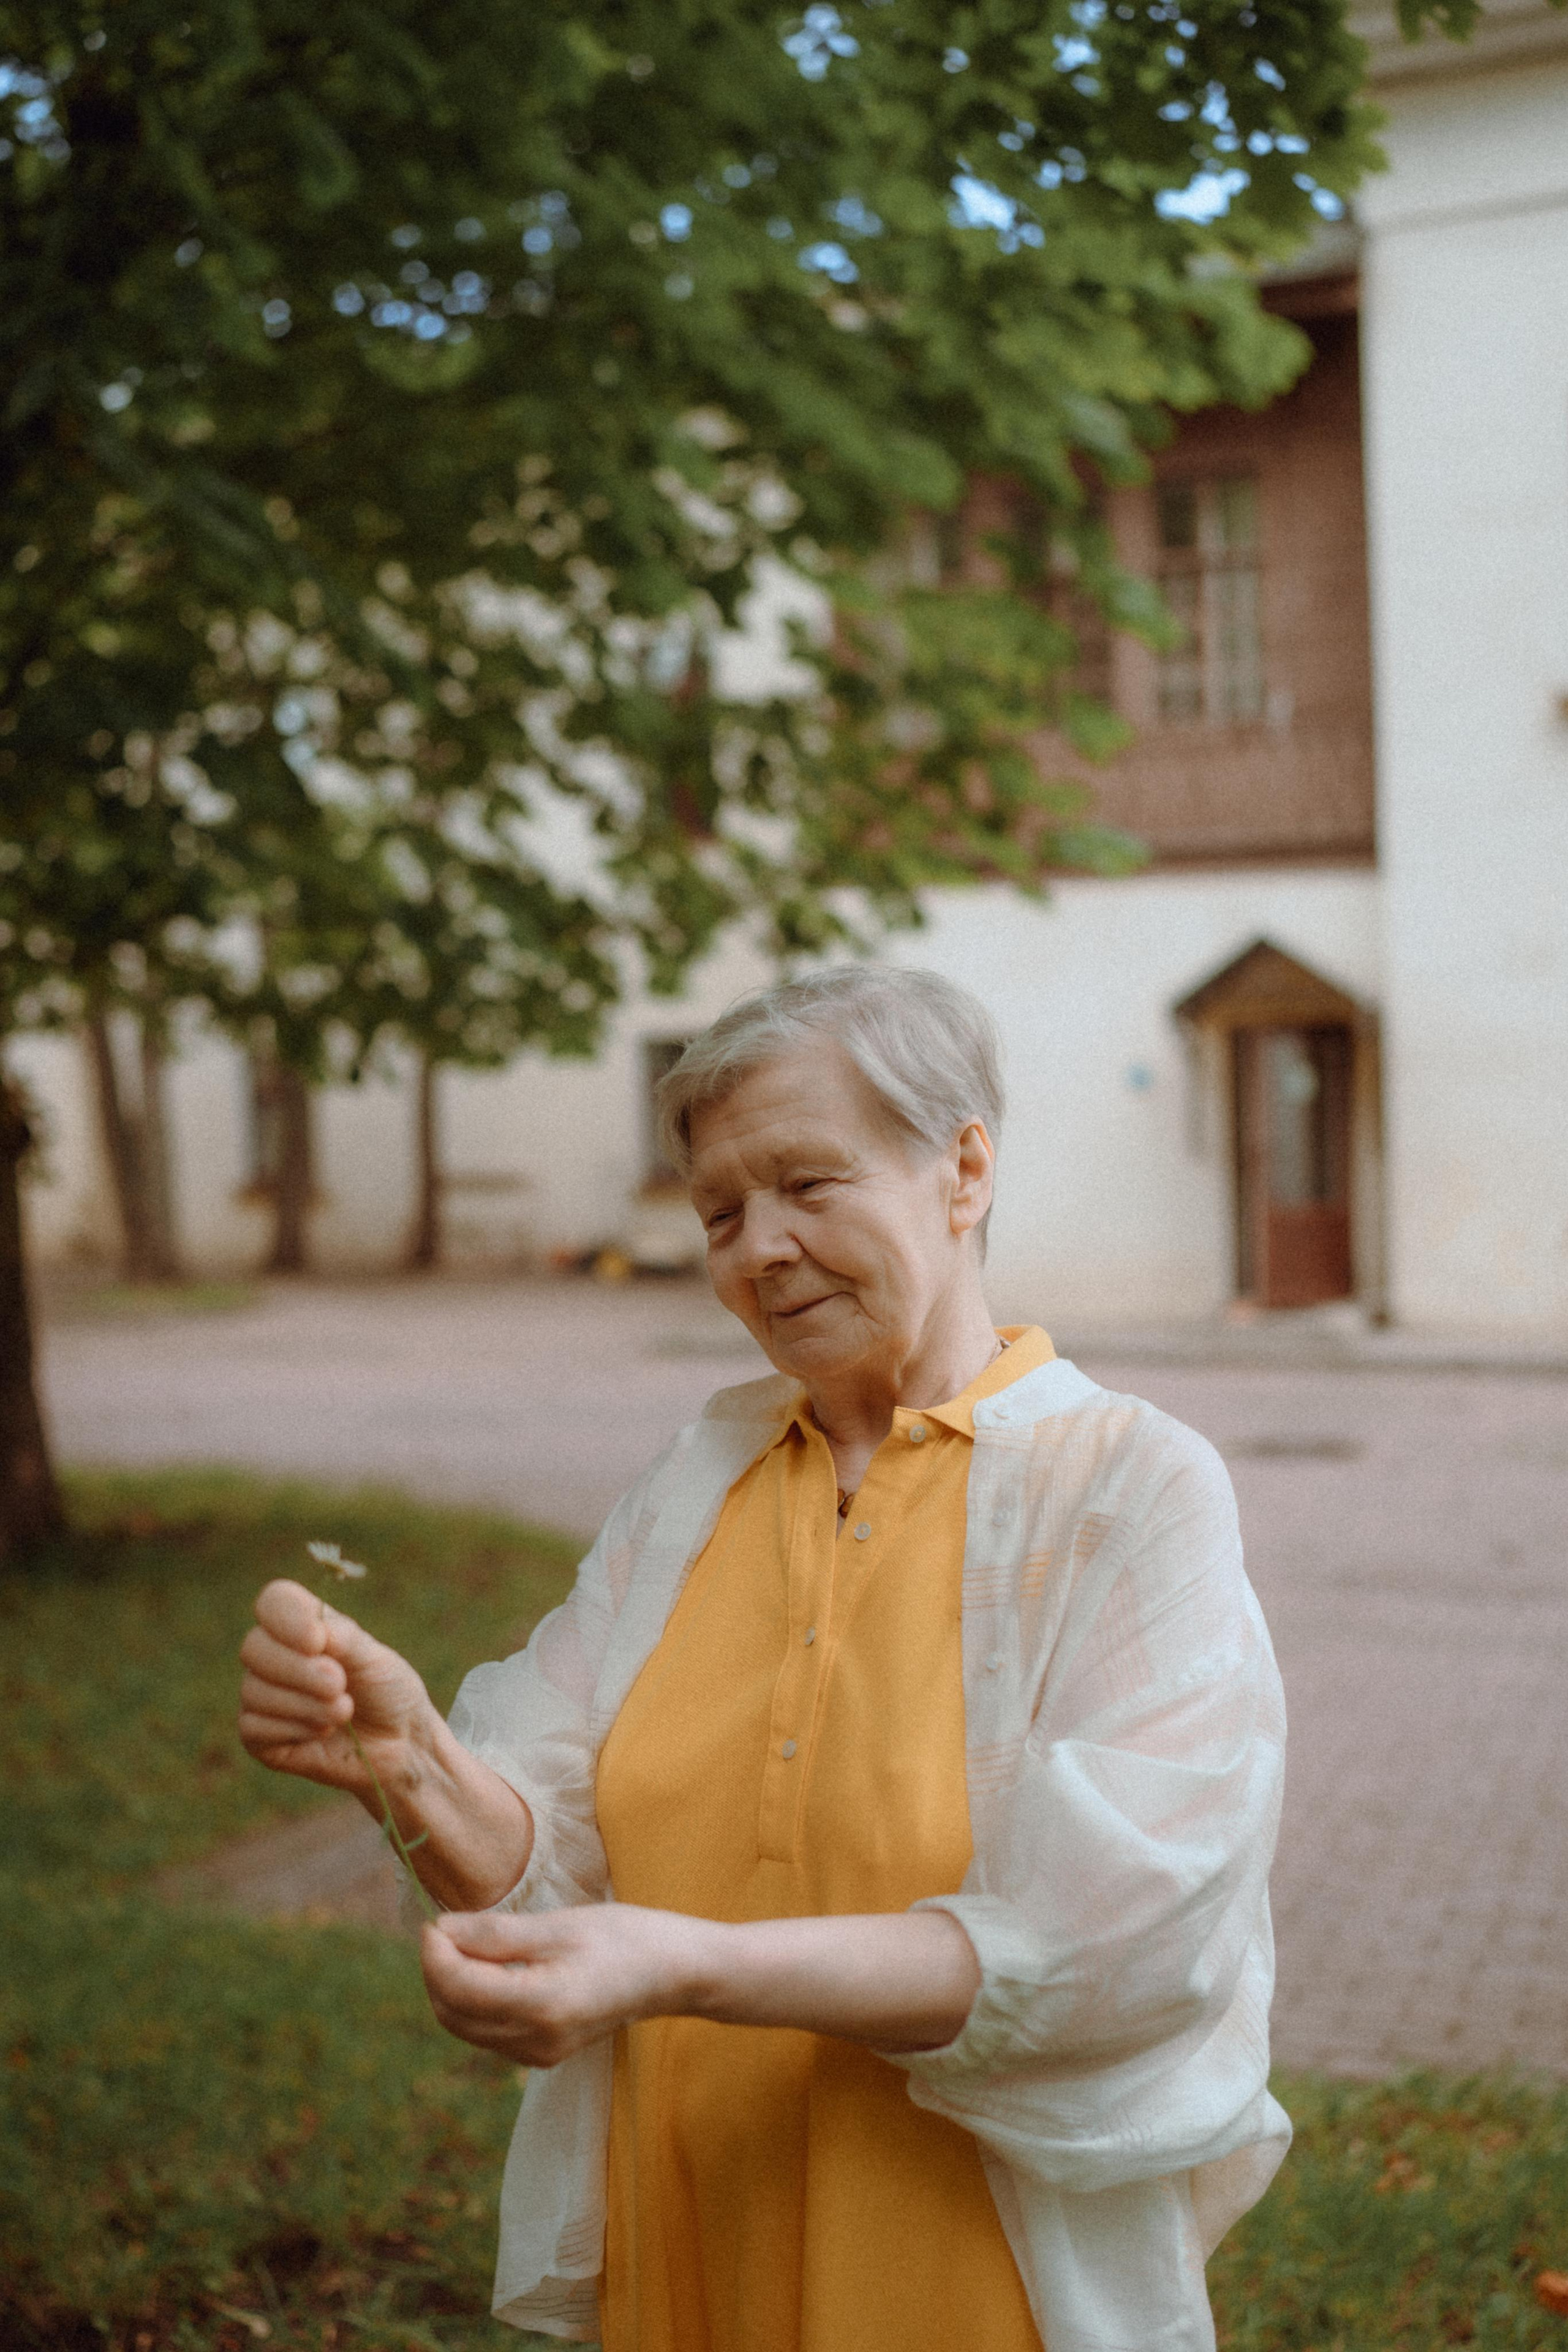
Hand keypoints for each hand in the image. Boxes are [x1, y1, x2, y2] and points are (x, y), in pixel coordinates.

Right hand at [238, 1577, 434, 1800]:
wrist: (399, 1743)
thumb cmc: (387, 1691)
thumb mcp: (374, 1658)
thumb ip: (343, 1639)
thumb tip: (313, 1630)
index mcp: (303, 1626)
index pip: (272, 1602)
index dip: (287, 1618)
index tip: (318, 1640)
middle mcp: (276, 1657)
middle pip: (253, 1648)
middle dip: (299, 1670)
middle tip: (339, 1685)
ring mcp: (263, 1696)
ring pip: (254, 1691)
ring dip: (305, 1705)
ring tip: (344, 1711)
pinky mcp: (258, 1737)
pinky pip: (253, 1727)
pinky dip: (294, 1730)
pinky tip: (324, 1733)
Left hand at [420, 1905, 705, 2068]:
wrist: (672, 1973)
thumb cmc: (623, 1938)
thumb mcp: (558, 1926)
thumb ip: (495, 1934)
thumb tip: (441, 1929)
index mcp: (543, 2007)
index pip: (459, 1988)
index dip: (435, 1953)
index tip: (435, 1919)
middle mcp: (536, 2042)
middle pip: (453, 2014)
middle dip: (437, 1971)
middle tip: (445, 1927)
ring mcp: (538, 2055)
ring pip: (465, 2027)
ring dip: (452, 1986)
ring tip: (465, 1942)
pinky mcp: (542, 2054)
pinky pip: (487, 2032)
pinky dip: (474, 2001)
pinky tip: (490, 1968)